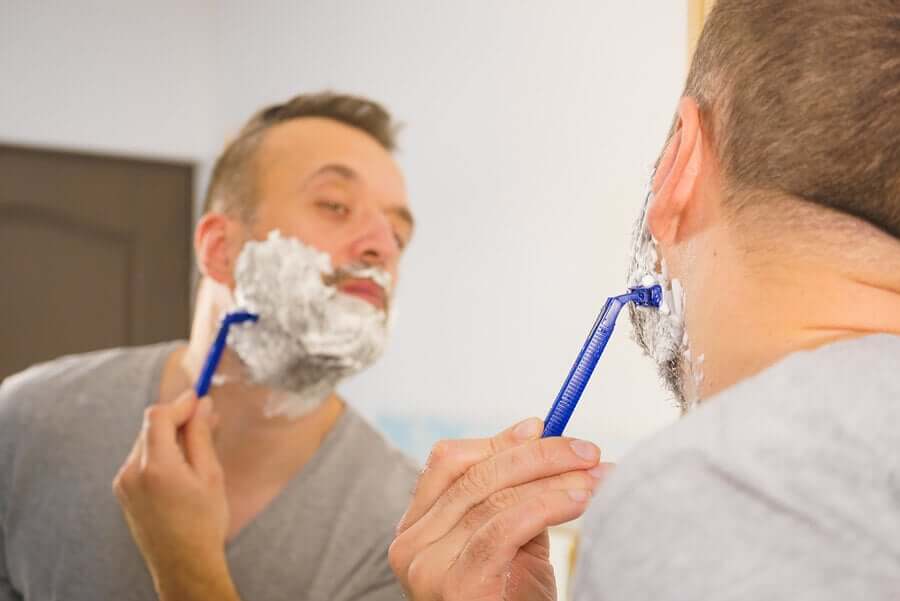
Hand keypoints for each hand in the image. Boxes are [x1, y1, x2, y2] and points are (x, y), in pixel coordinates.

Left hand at [113, 390, 237, 600]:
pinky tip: (179, 466)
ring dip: (167, 436)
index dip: (180, 403)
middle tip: (205, 420)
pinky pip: (139, 459)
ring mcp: (123, 483)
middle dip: (176, 419)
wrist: (184, 564)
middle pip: (150, 427)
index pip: (158, 416)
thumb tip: (202, 406)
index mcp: (156, 467)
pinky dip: (158, 453)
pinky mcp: (122, 492)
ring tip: (195, 447)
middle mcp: (132, 472)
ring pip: (145, 442)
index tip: (200, 398)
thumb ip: (201, 436)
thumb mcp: (210, 475)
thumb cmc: (203, 523)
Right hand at [389, 418, 611, 600]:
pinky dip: (549, 503)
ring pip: (494, 498)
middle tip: (586, 450)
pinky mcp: (458, 585)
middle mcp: (411, 545)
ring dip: (554, 479)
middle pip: (475, 475)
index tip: (543, 428)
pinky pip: (506, 526)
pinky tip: (581, 498)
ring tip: (596, 477)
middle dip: (538, 455)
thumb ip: (512, 493)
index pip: (447, 463)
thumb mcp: (508, 540)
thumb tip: (533, 431)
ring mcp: (428, 567)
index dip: (497, 442)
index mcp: (415, 529)